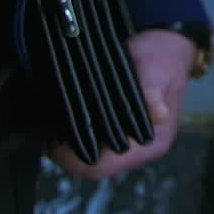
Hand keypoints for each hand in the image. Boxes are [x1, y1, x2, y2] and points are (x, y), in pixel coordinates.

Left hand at [46, 29, 193, 179]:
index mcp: (152, 143)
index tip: (54, 141)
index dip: (74, 160)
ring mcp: (127, 141)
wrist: (166, 46)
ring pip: (88, 156)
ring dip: (68, 145)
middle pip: (92, 166)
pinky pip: (91, 142)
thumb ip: (153, 93)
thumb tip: (158, 114)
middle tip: (47, 129)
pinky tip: (63, 119)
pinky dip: (74, 134)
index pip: (104, 167)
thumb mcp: (158, 72)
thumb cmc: (163, 59)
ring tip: (53, 123)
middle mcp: (138, 148)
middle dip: (66, 153)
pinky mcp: (117, 131)